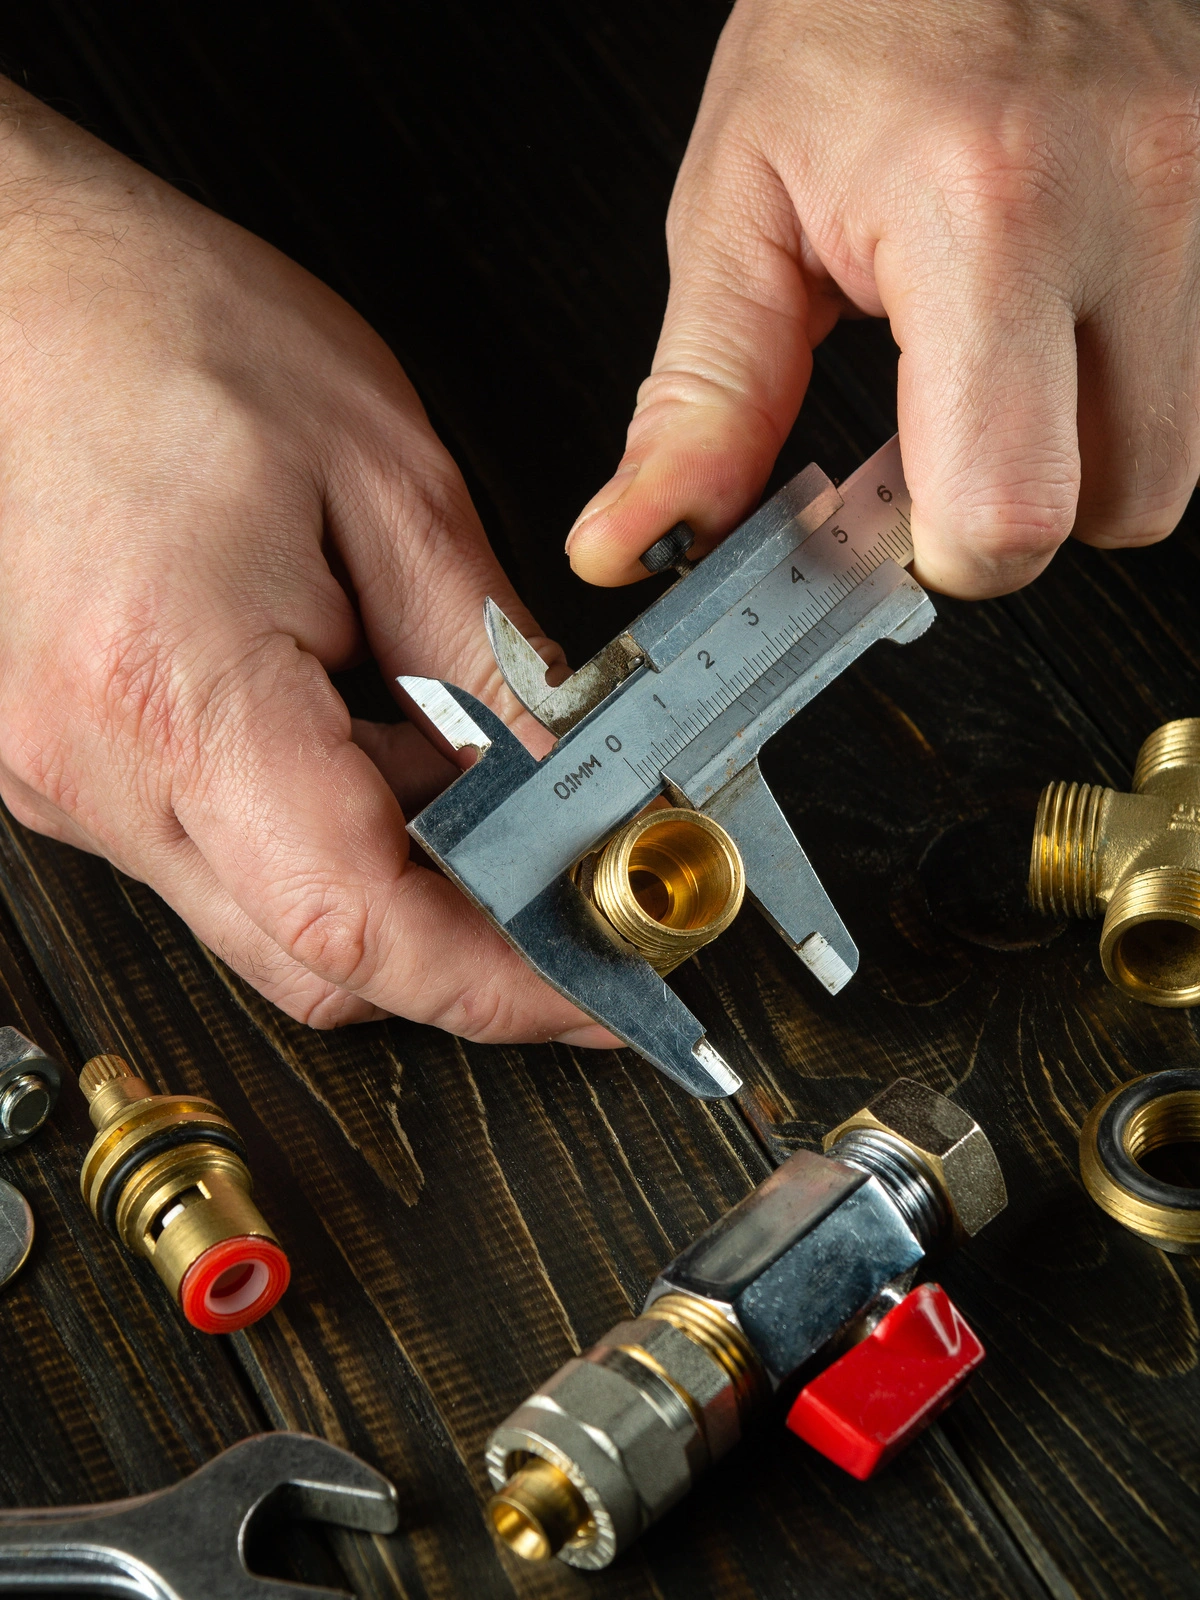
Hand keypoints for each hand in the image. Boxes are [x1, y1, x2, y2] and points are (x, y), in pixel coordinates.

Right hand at [0, 80, 611, 1045]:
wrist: (5, 283)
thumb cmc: (160, 333)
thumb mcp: (382, 478)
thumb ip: (485, 657)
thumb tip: (564, 776)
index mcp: (182, 694)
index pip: (364, 925)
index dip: (501, 985)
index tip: (594, 989)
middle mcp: (101, 768)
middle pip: (318, 960)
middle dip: (464, 949)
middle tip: (567, 887)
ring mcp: (70, 778)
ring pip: (271, 918)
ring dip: (395, 881)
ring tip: (464, 768)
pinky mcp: (70, 762)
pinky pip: (222, 852)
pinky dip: (322, 833)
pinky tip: (372, 746)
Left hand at [566, 0, 1199, 597]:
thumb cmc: (857, 16)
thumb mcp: (738, 209)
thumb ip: (699, 404)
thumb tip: (633, 541)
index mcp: (988, 215)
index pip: (1005, 510)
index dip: (937, 552)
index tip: (883, 517)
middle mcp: (1136, 206)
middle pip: (1116, 509)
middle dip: (1015, 512)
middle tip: (936, 435)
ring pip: (1171, 458)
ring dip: (1076, 454)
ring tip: (993, 363)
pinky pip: (1194, 380)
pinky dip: (1114, 392)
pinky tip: (1050, 327)